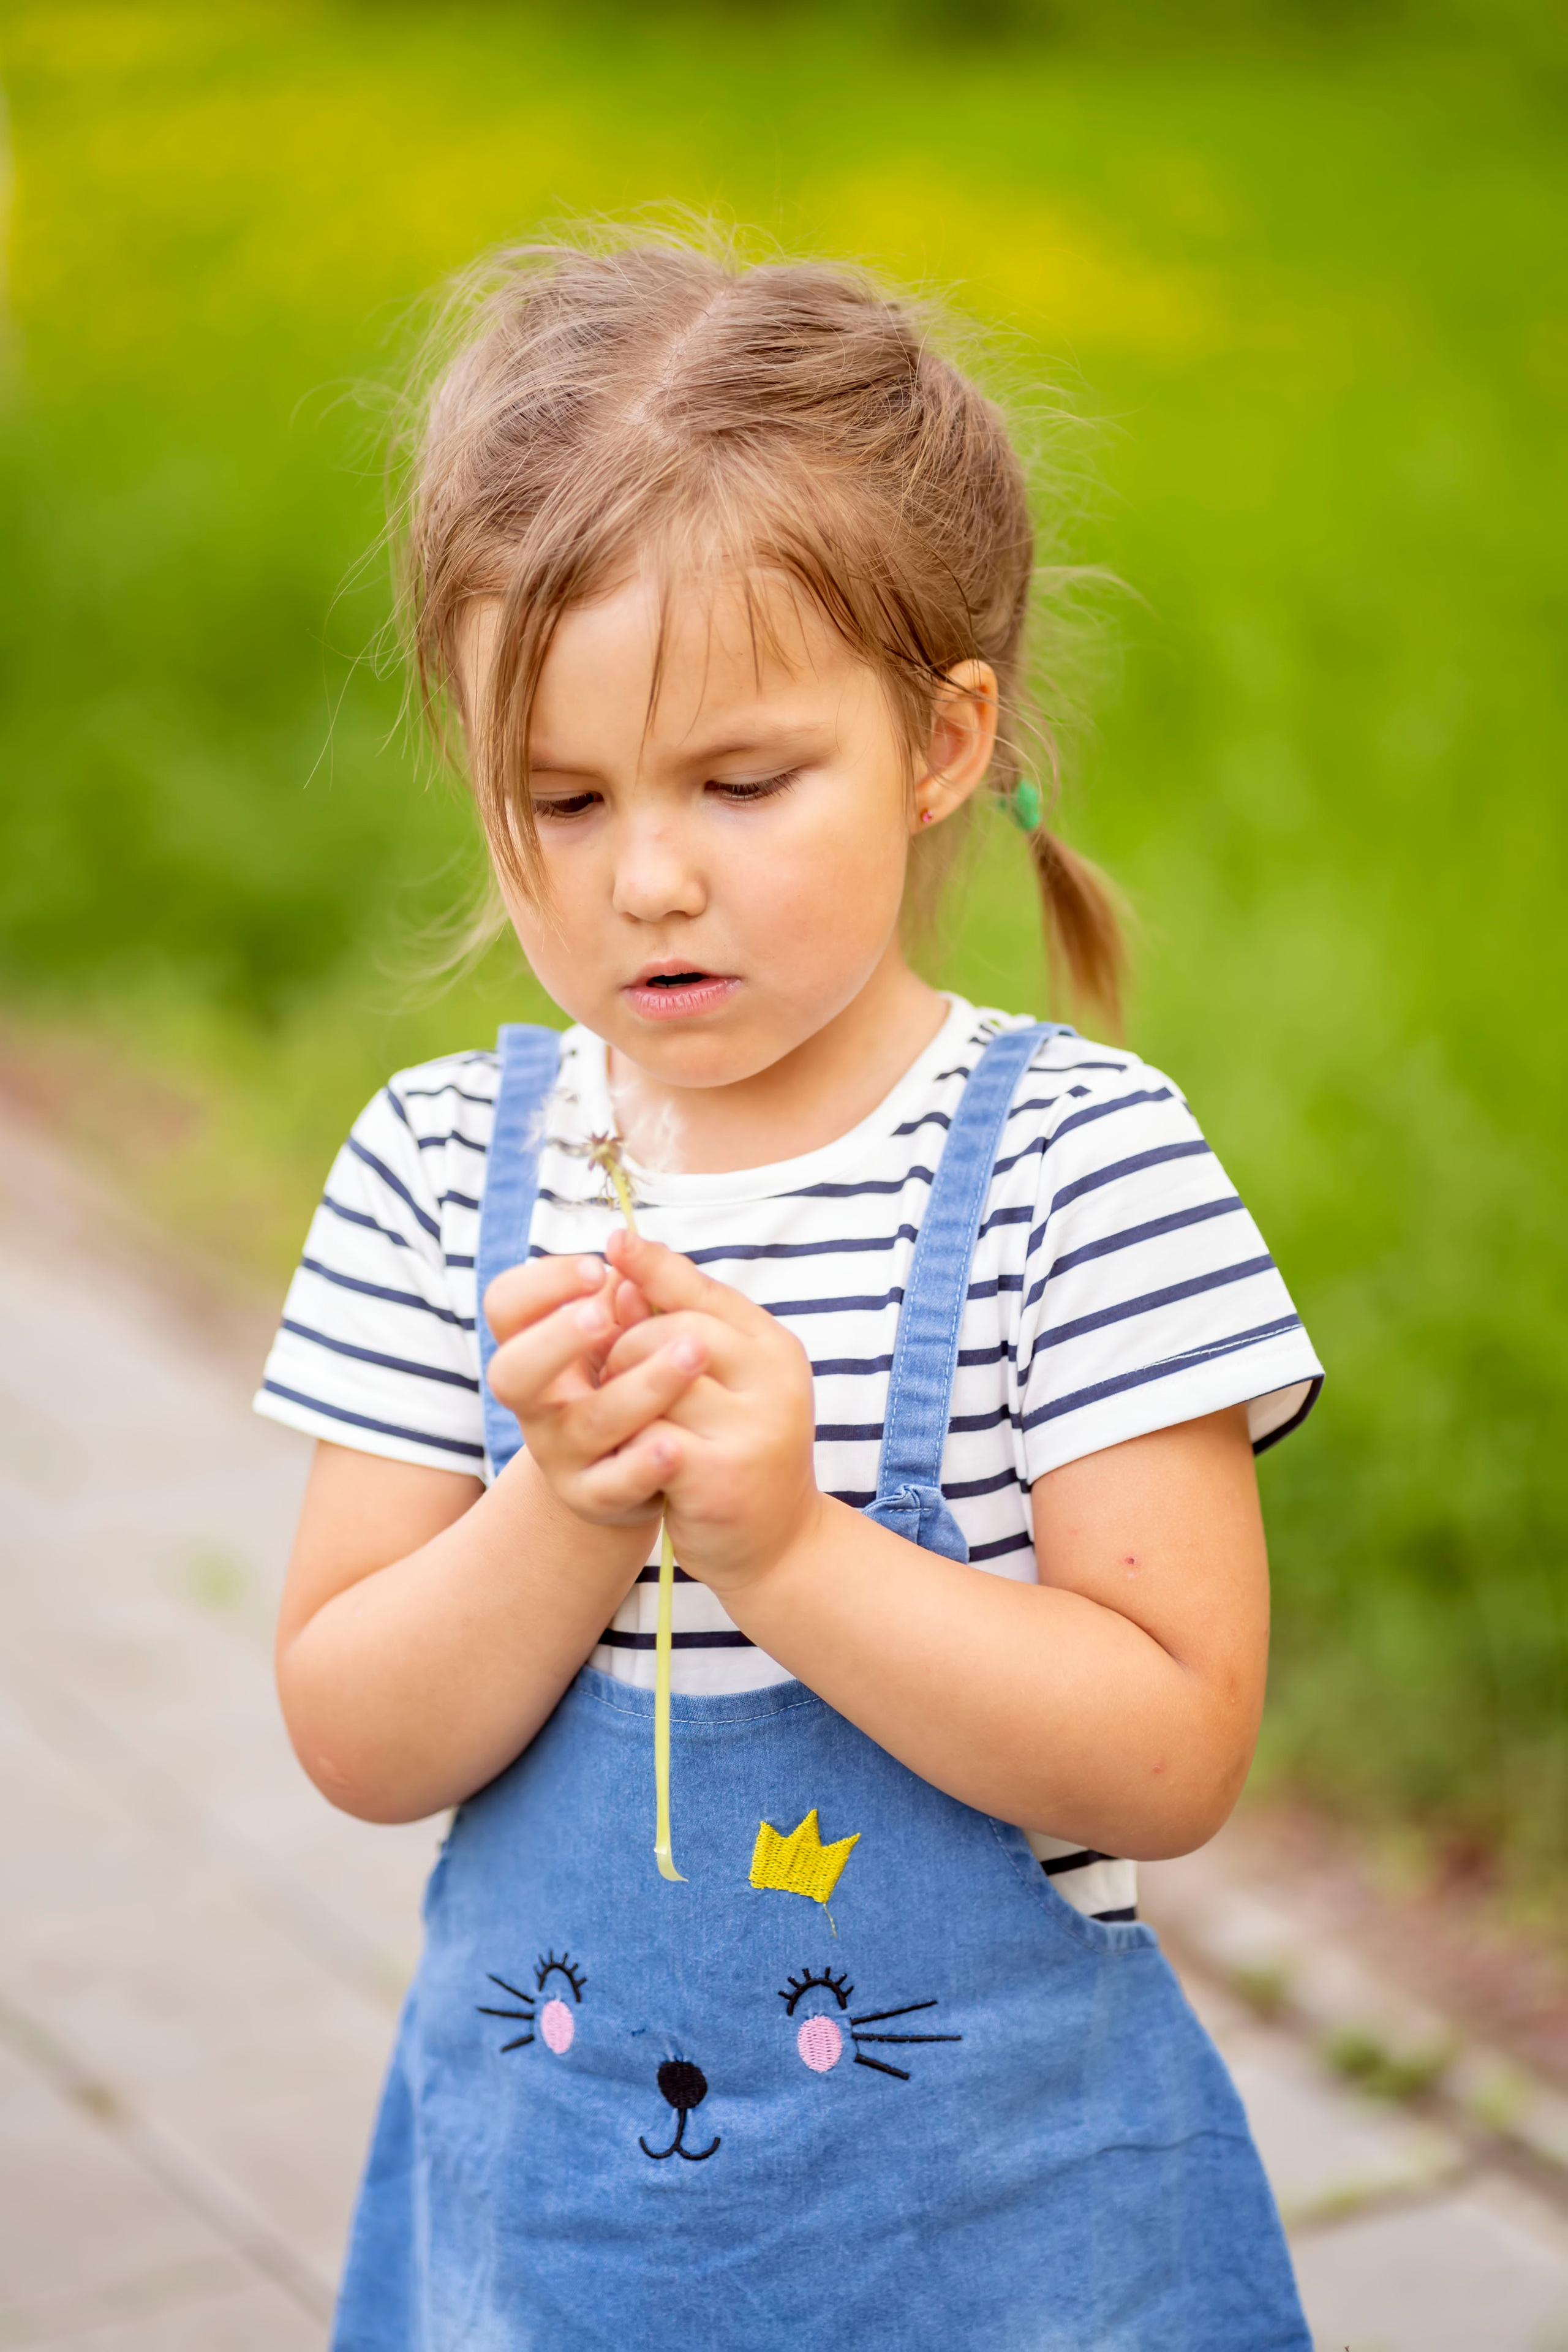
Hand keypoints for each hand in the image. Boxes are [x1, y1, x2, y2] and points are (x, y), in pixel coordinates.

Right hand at [483, 1253, 703, 1530]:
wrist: (628, 1466)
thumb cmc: (623, 1376)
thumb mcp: (622, 1330)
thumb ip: (629, 1297)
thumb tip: (635, 1264)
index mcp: (532, 1348)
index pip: (505, 1307)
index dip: (541, 1284)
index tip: (596, 1268)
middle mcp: (534, 1403)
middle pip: (514, 1372)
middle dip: (557, 1340)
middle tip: (602, 1316)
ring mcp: (559, 1453)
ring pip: (587, 1423)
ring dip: (641, 1387)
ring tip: (693, 1354)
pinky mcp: (593, 1496)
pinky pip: (613, 1484)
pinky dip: (643, 1465)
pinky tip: (675, 1445)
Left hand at [591, 1230, 821, 1593]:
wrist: (777, 1543)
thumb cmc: (739, 1451)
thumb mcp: (727, 1382)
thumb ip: (683, 1329)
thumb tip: (623, 1274)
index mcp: (775, 1348)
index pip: (706, 1291)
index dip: (656, 1266)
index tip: (615, 1242)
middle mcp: (774, 1380)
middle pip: (673, 1332)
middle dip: (627, 1348)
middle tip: (613, 1376)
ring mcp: (752, 1426)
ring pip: (655, 1381)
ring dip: (624, 1397)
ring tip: (625, 1417)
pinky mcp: (719, 1473)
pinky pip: (649, 1435)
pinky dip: (630, 1443)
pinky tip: (634, 1456)